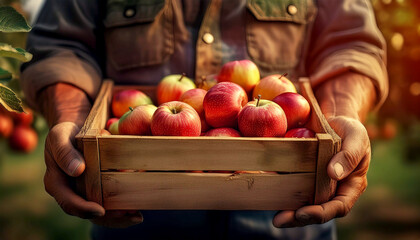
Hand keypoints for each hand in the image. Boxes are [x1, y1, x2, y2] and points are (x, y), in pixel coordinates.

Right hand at [40, 83, 142, 227]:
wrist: (76, 127)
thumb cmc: (66, 132)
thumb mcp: (60, 137)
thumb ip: (65, 153)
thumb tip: (77, 170)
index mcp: (57, 184)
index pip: (69, 202)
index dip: (84, 209)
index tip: (101, 210)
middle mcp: (71, 192)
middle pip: (89, 213)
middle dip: (110, 218)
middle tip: (130, 216)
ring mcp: (86, 192)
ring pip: (102, 213)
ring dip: (119, 217)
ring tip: (137, 216)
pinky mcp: (99, 188)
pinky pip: (110, 202)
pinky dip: (123, 206)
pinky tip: (137, 207)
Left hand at [273, 116, 369, 226]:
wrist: (333, 119)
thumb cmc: (349, 130)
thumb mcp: (356, 138)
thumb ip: (349, 155)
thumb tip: (333, 173)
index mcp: (350, 186)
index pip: (339, 206)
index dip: (322, 213)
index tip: (305, 212)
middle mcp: (333, 190)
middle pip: (317, 211)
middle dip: (299, 218)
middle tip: (281, 220)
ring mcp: (316, 185)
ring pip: (303, 204)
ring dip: (289, 213)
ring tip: (276, 218)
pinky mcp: (302, 177)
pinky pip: (292, 188)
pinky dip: (281, 194)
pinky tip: (268, 196)